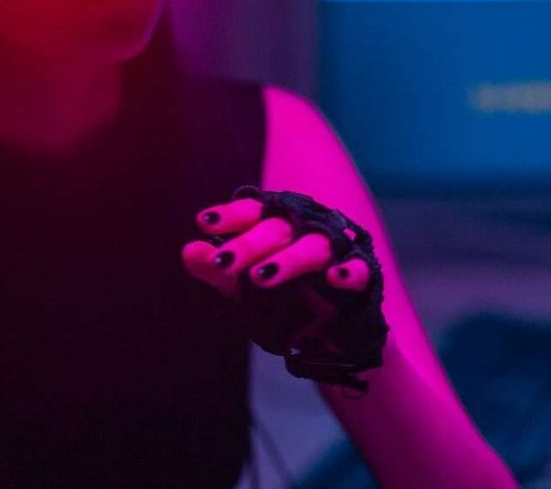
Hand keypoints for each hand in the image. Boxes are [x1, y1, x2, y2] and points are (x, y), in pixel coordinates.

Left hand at [182, 187, 387, 388]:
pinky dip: (348, 272)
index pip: (254, 212)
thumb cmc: (285, 299)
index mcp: (279, 227)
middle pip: (278, 229)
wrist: (332, 338)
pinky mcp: (362, 275)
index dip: (231, 215)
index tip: (203, 222)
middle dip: (249, 245)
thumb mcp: (244, 288)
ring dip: (289, 260)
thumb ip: (217, 270)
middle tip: (223, 262)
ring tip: (261, 278)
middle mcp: (307, 231)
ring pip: (314, 246)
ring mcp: (336, 252)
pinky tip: (334, 279)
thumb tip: (188, 250)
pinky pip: (358, 270)